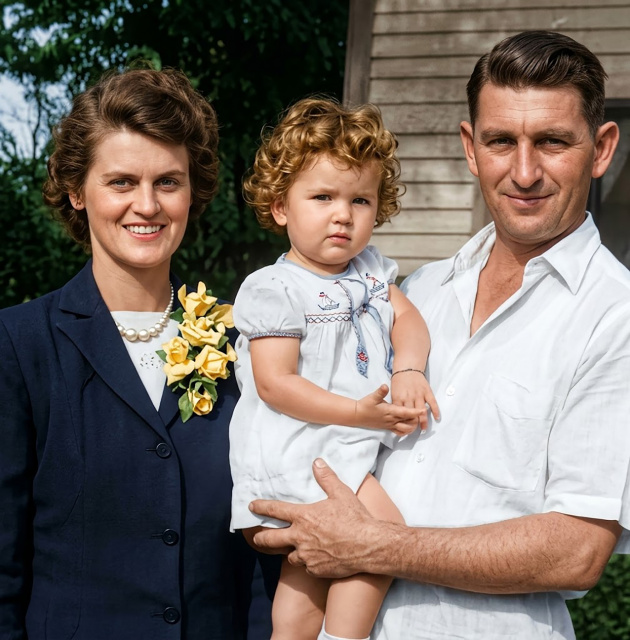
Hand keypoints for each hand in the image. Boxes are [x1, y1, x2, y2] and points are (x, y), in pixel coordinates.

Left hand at [251, 458, 379, 577]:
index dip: (261, 507)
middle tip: (256, 537)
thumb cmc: (356, 518)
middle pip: (271, 539)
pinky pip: (306, 566)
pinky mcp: (316, 570)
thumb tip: (317, 462)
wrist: (370, 546)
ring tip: (292, 549)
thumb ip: (326, 478)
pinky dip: (307, 562)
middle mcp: (300, 537)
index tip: (252, 506)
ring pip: (290, 555)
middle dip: (261, 538)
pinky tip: (314, 559)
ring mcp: (307, 556)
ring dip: (289, 551)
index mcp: (304, 517)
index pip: (275, 510)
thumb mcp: (341, 493)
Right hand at [355, 384, 422, 434]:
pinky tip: (408, 427)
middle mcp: (391, 420)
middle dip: (417, 420)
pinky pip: (399, 432)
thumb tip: (385, 386)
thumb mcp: (372, 397)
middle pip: (408, 423)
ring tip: (417, 420)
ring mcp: (390, 425)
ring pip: (405, 429)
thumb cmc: (365, 405)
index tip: (424, 410)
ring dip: (412, 427)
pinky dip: (406, 431)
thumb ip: (380, 392)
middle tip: (422, 414)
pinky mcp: (388, 428)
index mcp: (390, 411)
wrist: (358, 415)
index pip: (405, 412)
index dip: (415, 412)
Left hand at [391, 371, 439, 431]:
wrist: (407, 368)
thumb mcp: (393, 393)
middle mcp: (409, 398)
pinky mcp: (427, 391)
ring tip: (424, 429)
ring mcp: (419, 395)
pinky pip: (432, 402)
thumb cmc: (399, 381)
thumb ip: (395, 404)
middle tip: (414, 432)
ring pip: (421, 411)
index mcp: (398, 398)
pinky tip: (437, 418)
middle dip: (413, 425)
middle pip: (411, 415)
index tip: (404, 430)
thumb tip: (395, 417)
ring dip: (423, 421)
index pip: (400, 414)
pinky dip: (435, 410)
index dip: (402, 423)